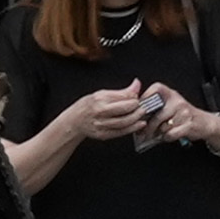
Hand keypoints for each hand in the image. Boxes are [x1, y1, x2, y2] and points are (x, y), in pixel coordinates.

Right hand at [17, 79, 133, 165]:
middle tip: (144, 106)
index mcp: (100, 100)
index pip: (123, 98)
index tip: (139, 97)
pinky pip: (121, 132)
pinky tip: (139, 124)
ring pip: (125, 123)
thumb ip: (121, 91)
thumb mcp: (102, 94)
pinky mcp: (104, 135)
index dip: (134, 98)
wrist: (74, 121)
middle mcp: (100, 113)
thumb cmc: (87, 106)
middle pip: (125, 110)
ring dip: (137, 118)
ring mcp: (101, 125)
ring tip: (143, 114)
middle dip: (138, 108)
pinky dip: (132, 128)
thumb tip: (137, 84)